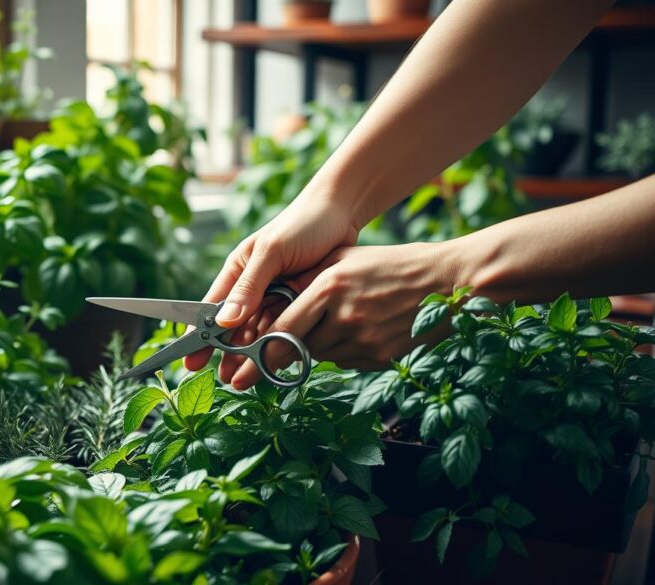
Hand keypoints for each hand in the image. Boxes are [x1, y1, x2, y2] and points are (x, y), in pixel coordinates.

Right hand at [184, 194, 358, 373]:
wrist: (343, 212)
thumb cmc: (303, 223)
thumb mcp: (272, 252)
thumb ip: (249, 286)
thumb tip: (223, 320)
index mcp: (238, 270)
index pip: (210, 307)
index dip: (199, 335)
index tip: (191, 360)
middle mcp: (253, 286)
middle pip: (234, 326)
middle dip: (226, 352)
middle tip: (225, 378)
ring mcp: (275, 295)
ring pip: (258, 331)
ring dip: (251, 353)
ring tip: (245, 377)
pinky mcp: (298, 301)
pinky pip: (284, 328)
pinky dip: (278, 344)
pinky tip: (274, 362)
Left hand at [223, 241, 459, 388]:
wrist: (447, 283)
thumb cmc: (390, 264)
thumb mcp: (344, 258)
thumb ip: (306, 279)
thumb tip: (271, 303)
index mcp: (329, 285)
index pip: (281, 329)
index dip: (256, 357)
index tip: (236, 375)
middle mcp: (343, 315)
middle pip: (297, 348)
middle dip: (281, 355)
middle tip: (257, 370)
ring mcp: (363, 339)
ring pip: (320, 356)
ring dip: (317, 346)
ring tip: (337, 323)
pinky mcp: (378, 357)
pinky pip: (344, 361)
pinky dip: (342, 350)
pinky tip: (359, 330)